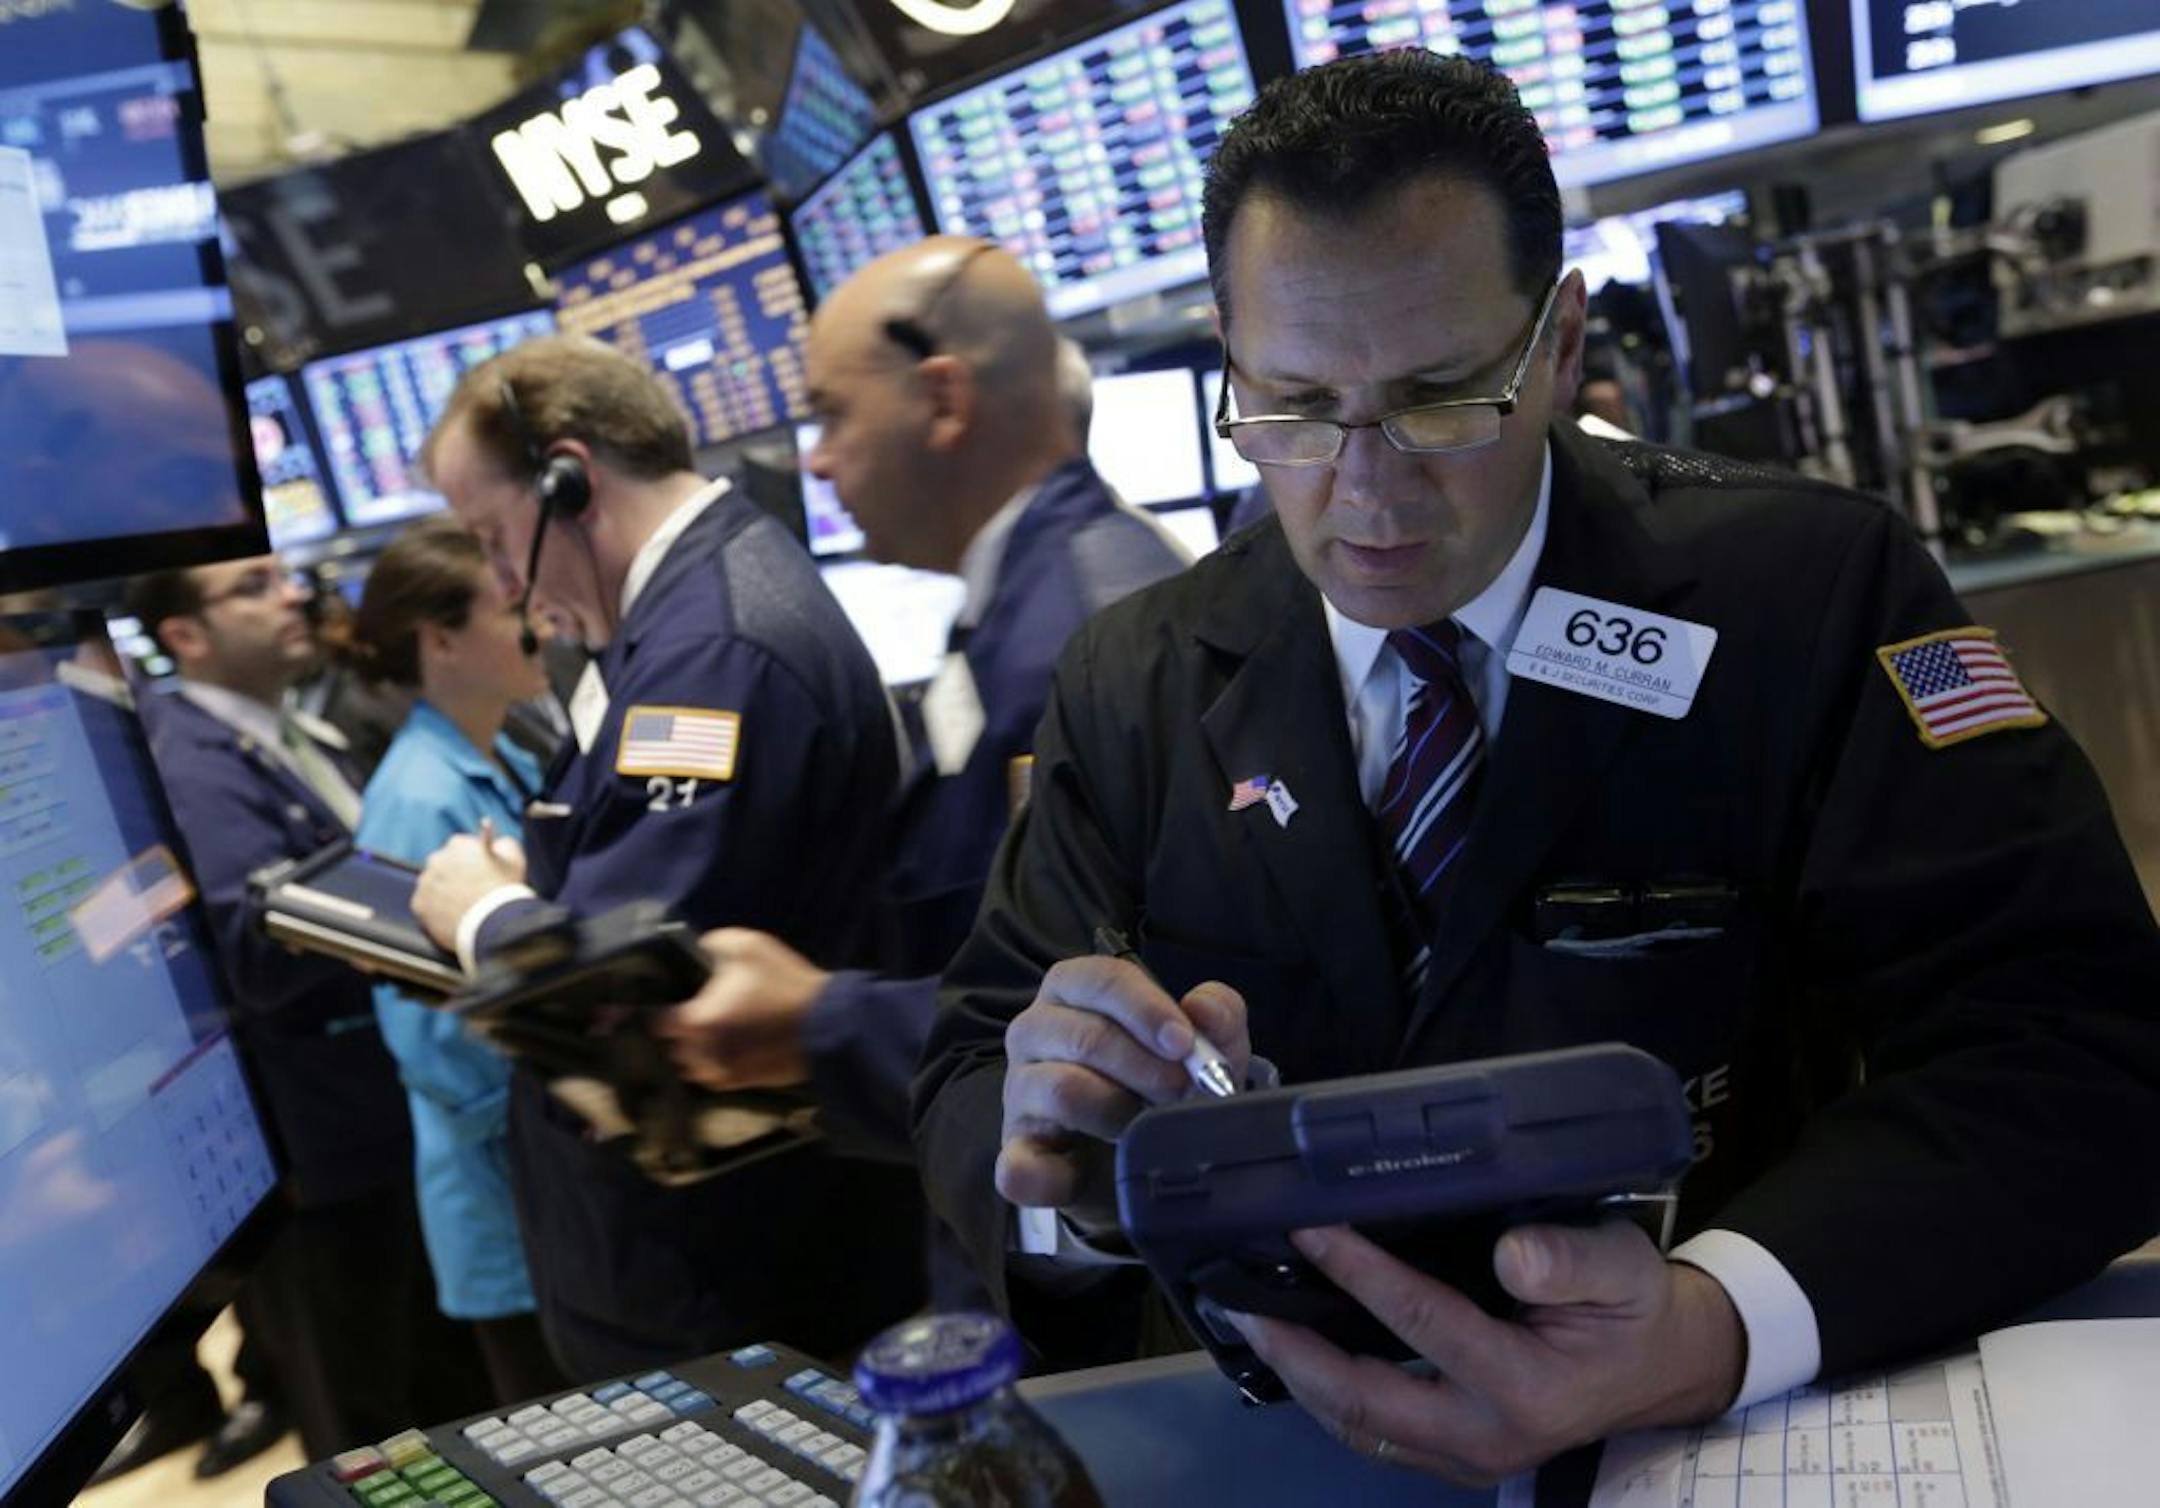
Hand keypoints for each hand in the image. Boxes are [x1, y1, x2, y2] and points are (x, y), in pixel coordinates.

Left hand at [412, 829, 526, 949]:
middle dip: (455, 875)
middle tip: (472, 890)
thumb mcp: (515, 857)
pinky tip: (454, 916)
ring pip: (433, 886)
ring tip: (464, 907)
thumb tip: (496, 843)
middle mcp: (436, 859)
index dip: (474, 861)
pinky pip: (426, 905)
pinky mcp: (418, 905)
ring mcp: (425, 883)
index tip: (481, 872)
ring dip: (444, 892)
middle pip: (443, 865)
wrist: (494, 924)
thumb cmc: (506, 889)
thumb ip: (503, 843)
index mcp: (458, 843)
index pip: (461, 847)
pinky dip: (436, 910)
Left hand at [656, 929, 828, 1090]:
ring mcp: (724, 1072)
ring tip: (709, 1038)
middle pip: (674, 1050)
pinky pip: (718, 1079)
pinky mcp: (744, 1084)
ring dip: (696, 1055)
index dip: (661, 1011)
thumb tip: (699, 949)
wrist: (826, 1023)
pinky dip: (718, 1066)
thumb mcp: (749, 946)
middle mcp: (703, 1052)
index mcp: (698, 1020)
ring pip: (694, 1069)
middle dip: (679, 1036)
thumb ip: (714, 944)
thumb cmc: (784, 984)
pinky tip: (730, 1050)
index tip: (670, 1001)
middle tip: (692, 1018)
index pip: (658, 1023)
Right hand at [996, 956, 1248, 1227]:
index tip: (1183, 1043)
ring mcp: (1020, 1092)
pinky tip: (1074, 1177)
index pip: (1101, 979)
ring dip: (1119, 1113)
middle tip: (1182, 1093)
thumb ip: (1216, 1016)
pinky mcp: (1015, 1152)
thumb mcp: (1201, 1048)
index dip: (1146, 1009)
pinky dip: (1044, 1173)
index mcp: (1073, 990)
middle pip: (1085, 1036)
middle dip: (1145, 1067)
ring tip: (1147, 1128)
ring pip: (1063, 1090)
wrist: (1140, 1153)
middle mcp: (1035, 1031)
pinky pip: (1017, 1163)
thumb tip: (1202, 1007)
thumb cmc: (1162, 1082)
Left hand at [1226, 1221, 1744, 1484]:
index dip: (1358, 1272)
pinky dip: (1325, 1392)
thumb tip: (1512, 1254)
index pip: (1421, 1323)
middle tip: (1238, 1296)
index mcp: (1524, 1385)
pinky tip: (1296, 1351)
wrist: (1661, 1369)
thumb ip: (1570, 1260)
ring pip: (1357, 1426)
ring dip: (1298, 1375)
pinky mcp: (1451, 1458)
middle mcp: (1485, 1435)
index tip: (1306, 1225)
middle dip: (1294, 1349)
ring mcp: (1465, 1458)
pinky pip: (1373, 1432)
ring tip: (1248, 1319)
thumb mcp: (1623, 1267)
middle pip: (1364, 1398)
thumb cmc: (1637, 1309)